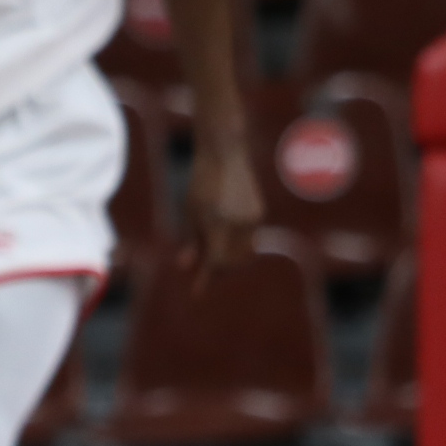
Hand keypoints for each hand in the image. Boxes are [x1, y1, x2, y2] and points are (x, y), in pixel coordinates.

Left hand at [184, 125, 263, 277]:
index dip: (205, 280)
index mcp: (218, 223)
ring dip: (230, 261)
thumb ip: (190, 240)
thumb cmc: (202, 180)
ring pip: (245, 253)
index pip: (214, 262)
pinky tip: (225, 239)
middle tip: (204, 275)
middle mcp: (239, 223)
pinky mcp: (260, 212)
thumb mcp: (190, 210)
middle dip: (219, 272)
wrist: (226, 152)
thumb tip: (185, 267)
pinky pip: (250, 238)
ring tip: (213, 259)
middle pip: (232, 263)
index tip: (196, 293)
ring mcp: (253, 218)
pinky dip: (237, 245)